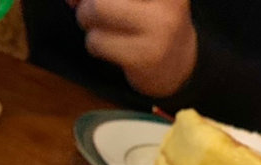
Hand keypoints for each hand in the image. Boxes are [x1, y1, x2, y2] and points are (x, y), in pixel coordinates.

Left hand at [70, 0, 196, 96]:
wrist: (178, 62)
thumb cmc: (147, 18)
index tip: (82, 2)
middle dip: (87, 2)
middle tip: (90, 11)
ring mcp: (160, 25)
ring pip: (96, 9)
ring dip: (88, 22)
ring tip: (102, 29)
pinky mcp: (146, 56)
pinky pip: (97, 42)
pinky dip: (94, 44)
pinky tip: (110, 47)